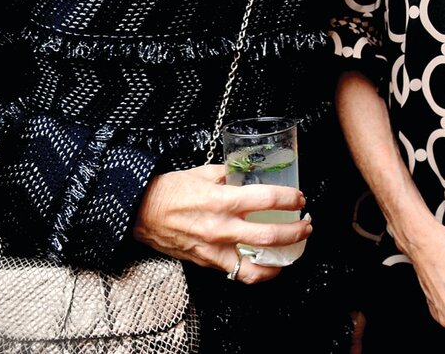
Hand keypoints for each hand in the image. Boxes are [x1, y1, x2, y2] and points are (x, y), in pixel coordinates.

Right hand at [132, 164, 310, 284]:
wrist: (139, 212)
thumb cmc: (168, 191)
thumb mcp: (203, 173)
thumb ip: (230, 173)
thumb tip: (249, 171)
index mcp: (221, 201)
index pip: (267, 200)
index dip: (290, 199)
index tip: (299, 198)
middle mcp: (220, 228)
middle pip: (270, 235)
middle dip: (296, 231)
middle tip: (306, 225)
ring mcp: (214, 249)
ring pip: (256, 266)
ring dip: (281, 259)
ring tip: (293, 250)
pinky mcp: (206, 262)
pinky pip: (237, 273)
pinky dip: (257, 271)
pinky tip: (267, 264)